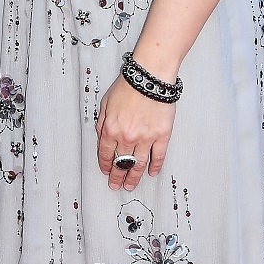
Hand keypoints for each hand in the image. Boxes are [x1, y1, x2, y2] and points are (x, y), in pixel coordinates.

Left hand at [96, 73, 174, 190]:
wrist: (150, 78)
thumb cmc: (128, 86)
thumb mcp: (105, 103)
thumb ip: (102, 122)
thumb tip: (101, 136)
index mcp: (111, 129)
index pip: (105, 154)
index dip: (105, 165)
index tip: (105, 171)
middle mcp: (127, 137)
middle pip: (121, 163)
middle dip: (117, 176)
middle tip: (115, 185)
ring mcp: (145, 138)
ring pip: (138, 164)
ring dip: (133, 177)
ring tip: (131, 185)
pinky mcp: (162, 135)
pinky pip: (158, 156)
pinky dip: (155, 166)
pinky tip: (152, 173)